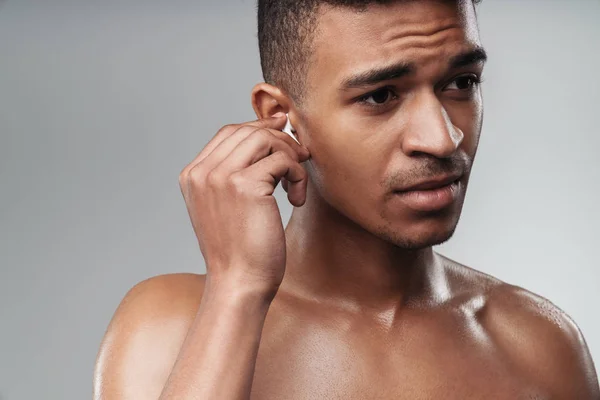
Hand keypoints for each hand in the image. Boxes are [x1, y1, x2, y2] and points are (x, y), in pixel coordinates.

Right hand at [178, 113, 310, 295]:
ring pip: (266, 139)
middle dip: (279, 140)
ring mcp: (221, 177)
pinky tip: (296, 200)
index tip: (284, 134)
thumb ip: (234, 173)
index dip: (260, 129)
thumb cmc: (240, 249)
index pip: (228, 132)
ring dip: (290, 157)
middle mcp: (202, 172)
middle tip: (299, 160)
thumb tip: (270, 132)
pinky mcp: (246, 186)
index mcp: (193, 175)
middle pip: (247, 131)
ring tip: (295, 184)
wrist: (239, 284)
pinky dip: (297, 176)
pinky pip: (283, 160)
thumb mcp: (227, 206)